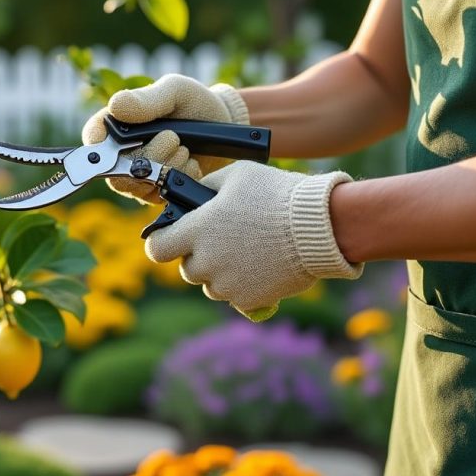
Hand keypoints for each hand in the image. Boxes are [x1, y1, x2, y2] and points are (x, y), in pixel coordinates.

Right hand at [82, 74, 248, 203]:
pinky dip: (179, 178)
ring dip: (168, 167)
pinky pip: (160, 195)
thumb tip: (116, 106)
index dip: (102, 149)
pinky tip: (191, 163)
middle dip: (152, 156)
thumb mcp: (174, 92)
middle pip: (117, 172)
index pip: (93, 141)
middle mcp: (122, 152)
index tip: (127, 144)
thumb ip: (146, 100)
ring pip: (140, 186)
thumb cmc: (195, 102)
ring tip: (185, 148)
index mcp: (117, 124)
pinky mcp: (157, 189)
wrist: (224, 124)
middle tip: (174, 138)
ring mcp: (139, 175)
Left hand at [145, 161, 362, 319]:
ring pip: (211, 285)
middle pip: (188, 268)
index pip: (157, 247)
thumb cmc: (276, 194)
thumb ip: (207, 187)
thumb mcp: (237, 175)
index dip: (163, 242)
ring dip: (221, 273)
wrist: (318, 226)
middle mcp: (206, 261)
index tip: (173, 238)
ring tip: (247, 252)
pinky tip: (261, 265)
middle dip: (200, 256)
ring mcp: (227, 284)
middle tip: (225, 240)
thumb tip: (193, 194)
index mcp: (197, 230)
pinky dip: (244, 285)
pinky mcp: (248, 300)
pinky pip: (235, 297)